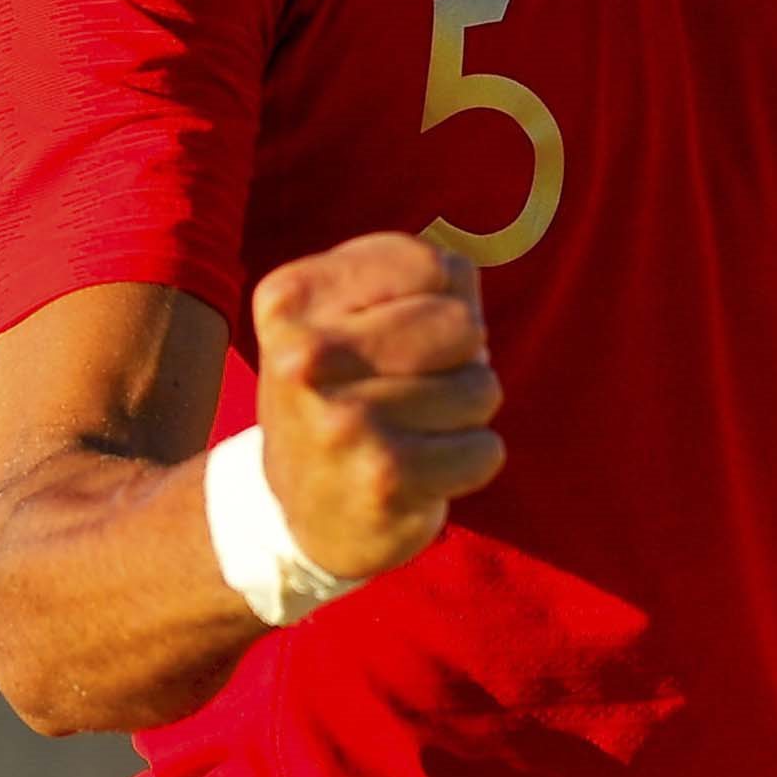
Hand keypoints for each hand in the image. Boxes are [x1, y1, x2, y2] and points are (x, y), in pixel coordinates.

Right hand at [250, 234, 505, 580]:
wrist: (301, 511)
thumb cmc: (344, 390)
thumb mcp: (350, 314)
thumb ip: (419, 274)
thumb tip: (460, 274)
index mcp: (290, 299)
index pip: (429, 265)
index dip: (438, 299)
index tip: (395, 333)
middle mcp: (304, 357)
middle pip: (462, 324)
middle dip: (457, 357)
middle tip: (408, 388)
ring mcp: (343, 420)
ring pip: (480, 386)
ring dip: (463, 411)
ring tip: (411, 429)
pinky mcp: (384, 478)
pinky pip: (485, 449)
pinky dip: (470, 461)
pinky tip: (422, 470)